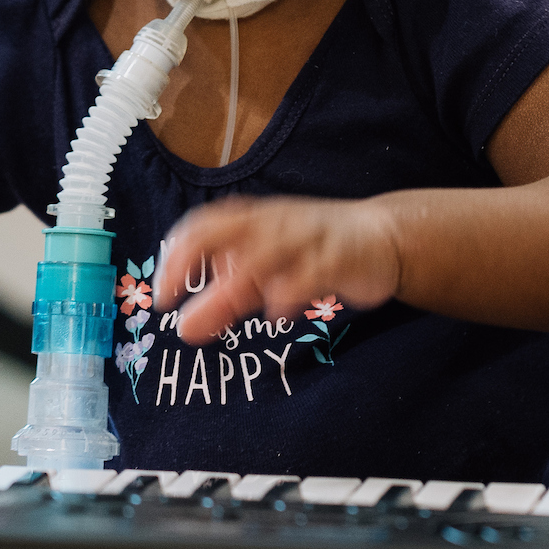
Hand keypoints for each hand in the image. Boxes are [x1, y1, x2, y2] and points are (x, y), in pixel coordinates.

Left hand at [162, 195, 404, 343]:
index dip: (176, 258)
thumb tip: (185, 328)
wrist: (384, 236)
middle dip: (192, 264)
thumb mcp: (267, 271)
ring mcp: (307, 236)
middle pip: (222, 232)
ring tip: (218, 316)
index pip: (201, 226)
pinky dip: (290, 289)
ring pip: (264, 251)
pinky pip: (312, 269)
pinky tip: (278, 312)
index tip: (164, 296)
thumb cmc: (314, 251)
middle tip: (176, 310)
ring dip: (236, 282)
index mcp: (253, 220)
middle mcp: (274, 222)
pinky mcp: (340, 256)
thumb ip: (228, 295)